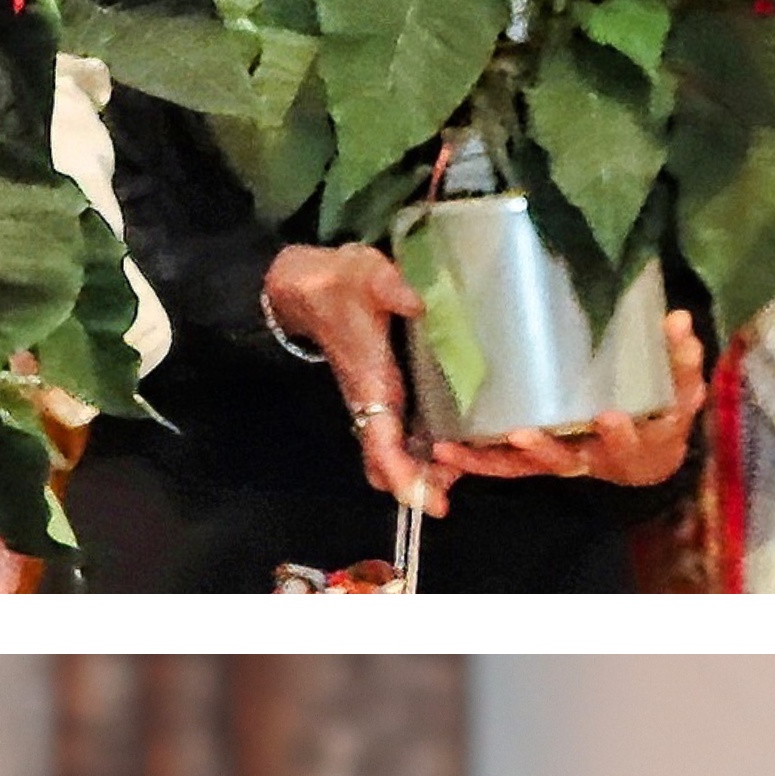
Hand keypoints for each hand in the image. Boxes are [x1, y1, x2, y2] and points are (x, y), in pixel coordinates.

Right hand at [263, 243, 457, 510]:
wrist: (310, 288)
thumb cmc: (339, 284)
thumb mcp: (364, 273)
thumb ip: (388, 286)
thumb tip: (417, 302)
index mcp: (370, 382)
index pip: (381, 442)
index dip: (404, 475)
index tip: (431, 502)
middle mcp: (373, 403)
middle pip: (388, 465)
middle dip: (420, 485)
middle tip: (457, 486)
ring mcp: (378, 403)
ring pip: (395, 457)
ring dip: (425, 473)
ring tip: (465, 470)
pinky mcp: (386, 396)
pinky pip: (402, 440)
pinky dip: (426, 453)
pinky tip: (458, 446)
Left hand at [444, 307, 716, 490]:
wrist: (650, 459)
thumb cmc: (663, 415)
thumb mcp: (681, 391)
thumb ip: (681, 359)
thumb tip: (679, 318)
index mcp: (635, 442)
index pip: (633, 436)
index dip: (621, 430)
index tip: (610, 416)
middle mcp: (594, 459)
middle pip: (568, 458)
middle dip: (546, 448)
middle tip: (523, 434)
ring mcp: (565, 462)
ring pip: (527, 467)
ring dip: (493, 459)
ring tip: (457, 448)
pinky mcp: (542, 461)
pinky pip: (509, 466)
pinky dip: (478, 462)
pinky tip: (444, 449)